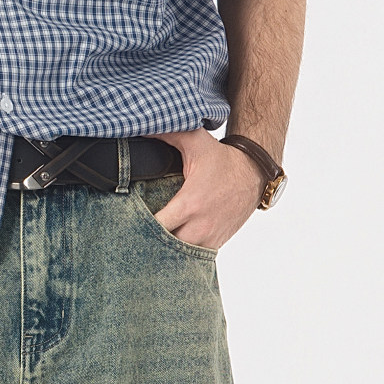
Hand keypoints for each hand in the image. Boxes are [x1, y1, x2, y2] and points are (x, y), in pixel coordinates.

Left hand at [144, 127, 264, 250]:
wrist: (254, 173)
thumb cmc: (221, 158)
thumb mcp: (195, 141)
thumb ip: (167, 133)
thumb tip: (143, 126)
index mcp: (189, 203)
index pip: (158, 226)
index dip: (141, 225)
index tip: (129, 219)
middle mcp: (200, 226)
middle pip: (167, 247)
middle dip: (150, 242)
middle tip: (135, 233)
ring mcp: (209, 237)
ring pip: (181, 256)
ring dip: (166, 251)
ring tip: (150, 242)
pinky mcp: (217, 242)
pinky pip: (194, 257)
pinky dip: (182, 254)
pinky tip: (170, 247)